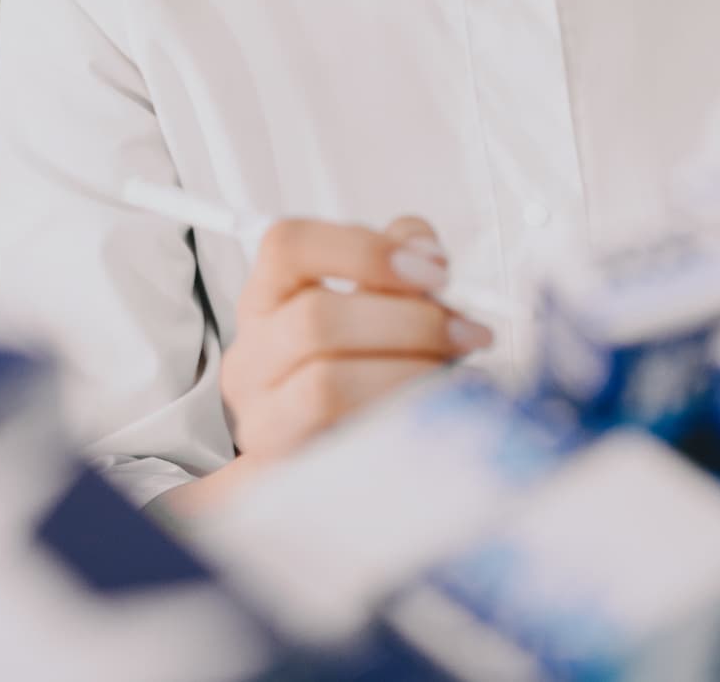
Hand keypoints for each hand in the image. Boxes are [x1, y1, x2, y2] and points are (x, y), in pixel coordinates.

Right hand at [218, 215, 494, 461]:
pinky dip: (399, 422)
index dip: (365, 250)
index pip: (289, 246)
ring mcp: (259, 419)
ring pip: (325, 385)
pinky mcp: (283, 472)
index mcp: (267, 300)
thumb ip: (397, 265)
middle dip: (409, 322)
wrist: (328, 462)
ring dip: (407, 374)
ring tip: (456, 377)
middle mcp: (250, 356)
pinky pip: (342, 442)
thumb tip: (426, 254)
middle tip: (469, 333)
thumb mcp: (371, 308)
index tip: (437, 272)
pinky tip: (437, 415)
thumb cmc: (358, 374)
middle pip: (315, 319)